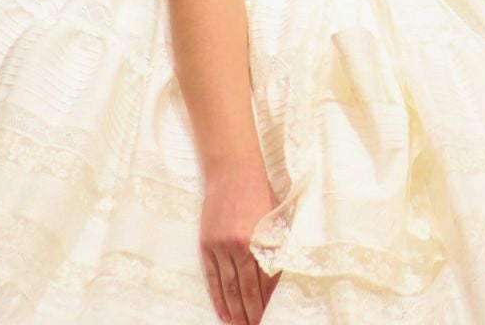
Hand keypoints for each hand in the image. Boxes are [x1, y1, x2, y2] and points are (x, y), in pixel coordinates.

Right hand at [200, 164, 280, 324]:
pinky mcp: (207, 245)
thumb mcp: (276, 219)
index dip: (267, 302)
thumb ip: (277, 248)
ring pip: (229, 288)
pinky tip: (223, 313)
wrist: (232, 172)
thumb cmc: (260, 193)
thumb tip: (277, 278)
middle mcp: (240, 247)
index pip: (265, 282)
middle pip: (247, 290)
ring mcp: (221, 247)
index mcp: (261, 241)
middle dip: (252, 313)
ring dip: (235, 311)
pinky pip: (212, 278)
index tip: (269, 316)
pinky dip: (218, 297)